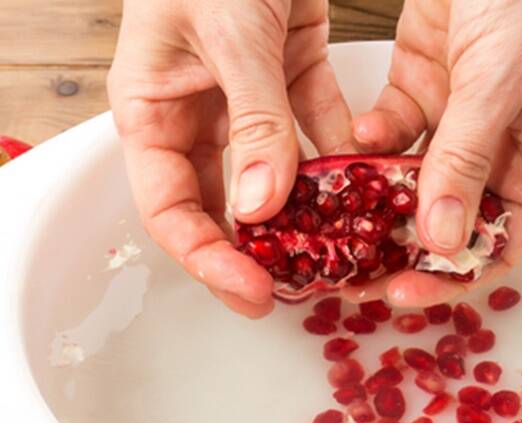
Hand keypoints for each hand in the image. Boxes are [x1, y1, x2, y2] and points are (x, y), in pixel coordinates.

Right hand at [108, 0, 353, 317]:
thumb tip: (260, 208)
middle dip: (259, 248)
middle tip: (302, 289)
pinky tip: (370, 182)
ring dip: (308, 210)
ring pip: (272, 172)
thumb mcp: (232, 32)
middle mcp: (193, 107)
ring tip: (345, 248)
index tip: (253, 292)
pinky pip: (313, 125)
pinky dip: (340, 153)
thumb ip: (252, 120)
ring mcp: (243, 92)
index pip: (168, 206)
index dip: (206, 258)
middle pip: (220, 201)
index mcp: (152, 105)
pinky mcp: (289, 67)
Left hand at [347, 0, 521, 306]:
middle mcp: (504, 147)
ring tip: (329, 231)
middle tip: (349, 274)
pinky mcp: (424, 86)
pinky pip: (390, 135)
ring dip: (373, 205)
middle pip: (449, 222)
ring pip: (412, 184)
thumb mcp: (500, 79)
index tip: (399, 292)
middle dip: (400, 250)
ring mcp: (461, 119)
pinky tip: (345, 151)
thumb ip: (466, 159)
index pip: (498, 241)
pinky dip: (367, 146)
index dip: (450, 276)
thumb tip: (438, 241)